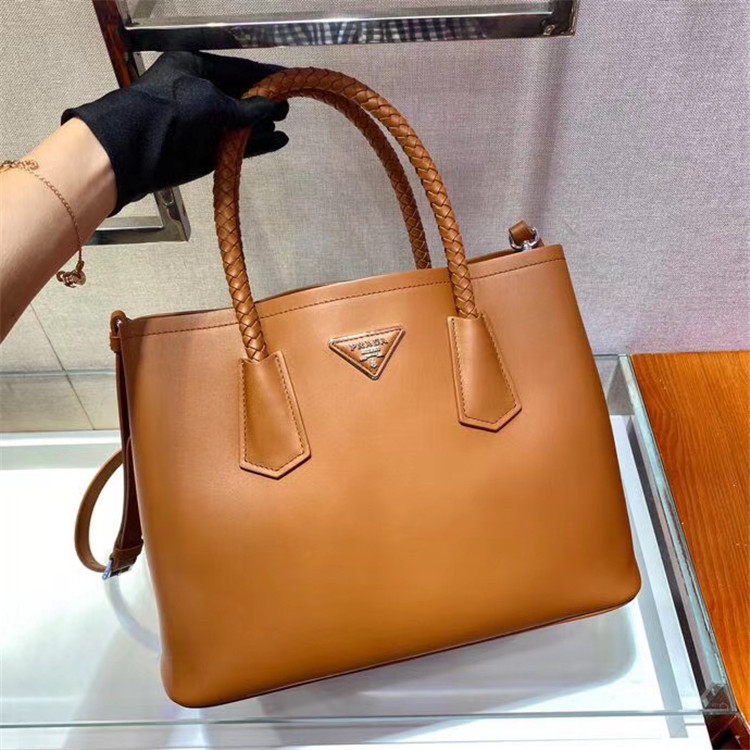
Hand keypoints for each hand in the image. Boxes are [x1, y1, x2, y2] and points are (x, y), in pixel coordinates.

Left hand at [62, 52, 288, 212]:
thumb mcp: (211, 100)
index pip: (236, 69)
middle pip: (240, 97)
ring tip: (283, 124)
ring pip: (240, 124)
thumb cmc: (170, 110)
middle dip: (264, 102)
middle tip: (288, 107)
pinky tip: (277, 142)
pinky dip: (257, 146)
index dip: (263, 75)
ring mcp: (204, 125)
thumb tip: (270, 106)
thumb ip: (244, 106)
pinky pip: (237, 147)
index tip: (288, 78)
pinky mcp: (207, 152)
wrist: (137, 148)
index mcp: (194, 69)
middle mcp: (200, 94)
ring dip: (261, 125)